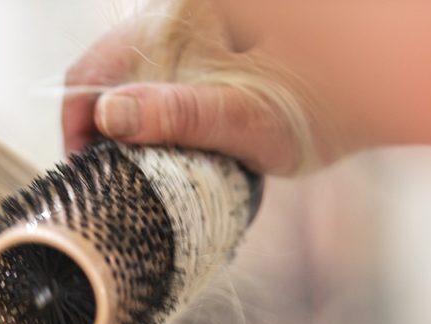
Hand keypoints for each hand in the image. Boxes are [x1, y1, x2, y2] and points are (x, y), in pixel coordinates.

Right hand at [62, 24, 307, 175]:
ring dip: (122, 138)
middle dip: (97, 138)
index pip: (90, 75)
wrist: (354, 105)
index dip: (76, 128)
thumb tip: (110, 118)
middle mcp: (169, 34)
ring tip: (133, 181)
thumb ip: (180, 116)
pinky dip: (147, 134)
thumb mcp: (244, 119)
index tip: (86, 175)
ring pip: (124, 95)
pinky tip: (161, 162)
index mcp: (172, 29)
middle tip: (109, 187)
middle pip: (103, 87)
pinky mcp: (193, 75)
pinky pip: (151, 102)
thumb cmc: (310, 111)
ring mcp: (179, 54)